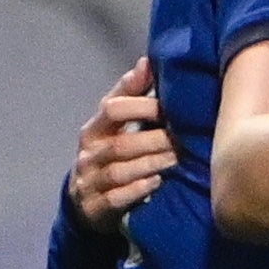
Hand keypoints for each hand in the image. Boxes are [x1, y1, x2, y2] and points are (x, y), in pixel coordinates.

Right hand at [69, 57, 173, 229]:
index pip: (111, 109)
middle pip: (121, 143)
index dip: (140, 105)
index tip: (169, 104)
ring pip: (120, 170)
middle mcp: (89, 154)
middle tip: (182, 137)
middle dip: (153, 139)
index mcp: (95, 130)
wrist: (86, 204)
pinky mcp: (96, 207)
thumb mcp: (115, 128)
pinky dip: (138, 190)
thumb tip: (148, 61)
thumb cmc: (110, 157)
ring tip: (176, 159)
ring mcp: (90, 181)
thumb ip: (130, 97)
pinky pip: (116, 198)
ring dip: (150, 164)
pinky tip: (158, 183)